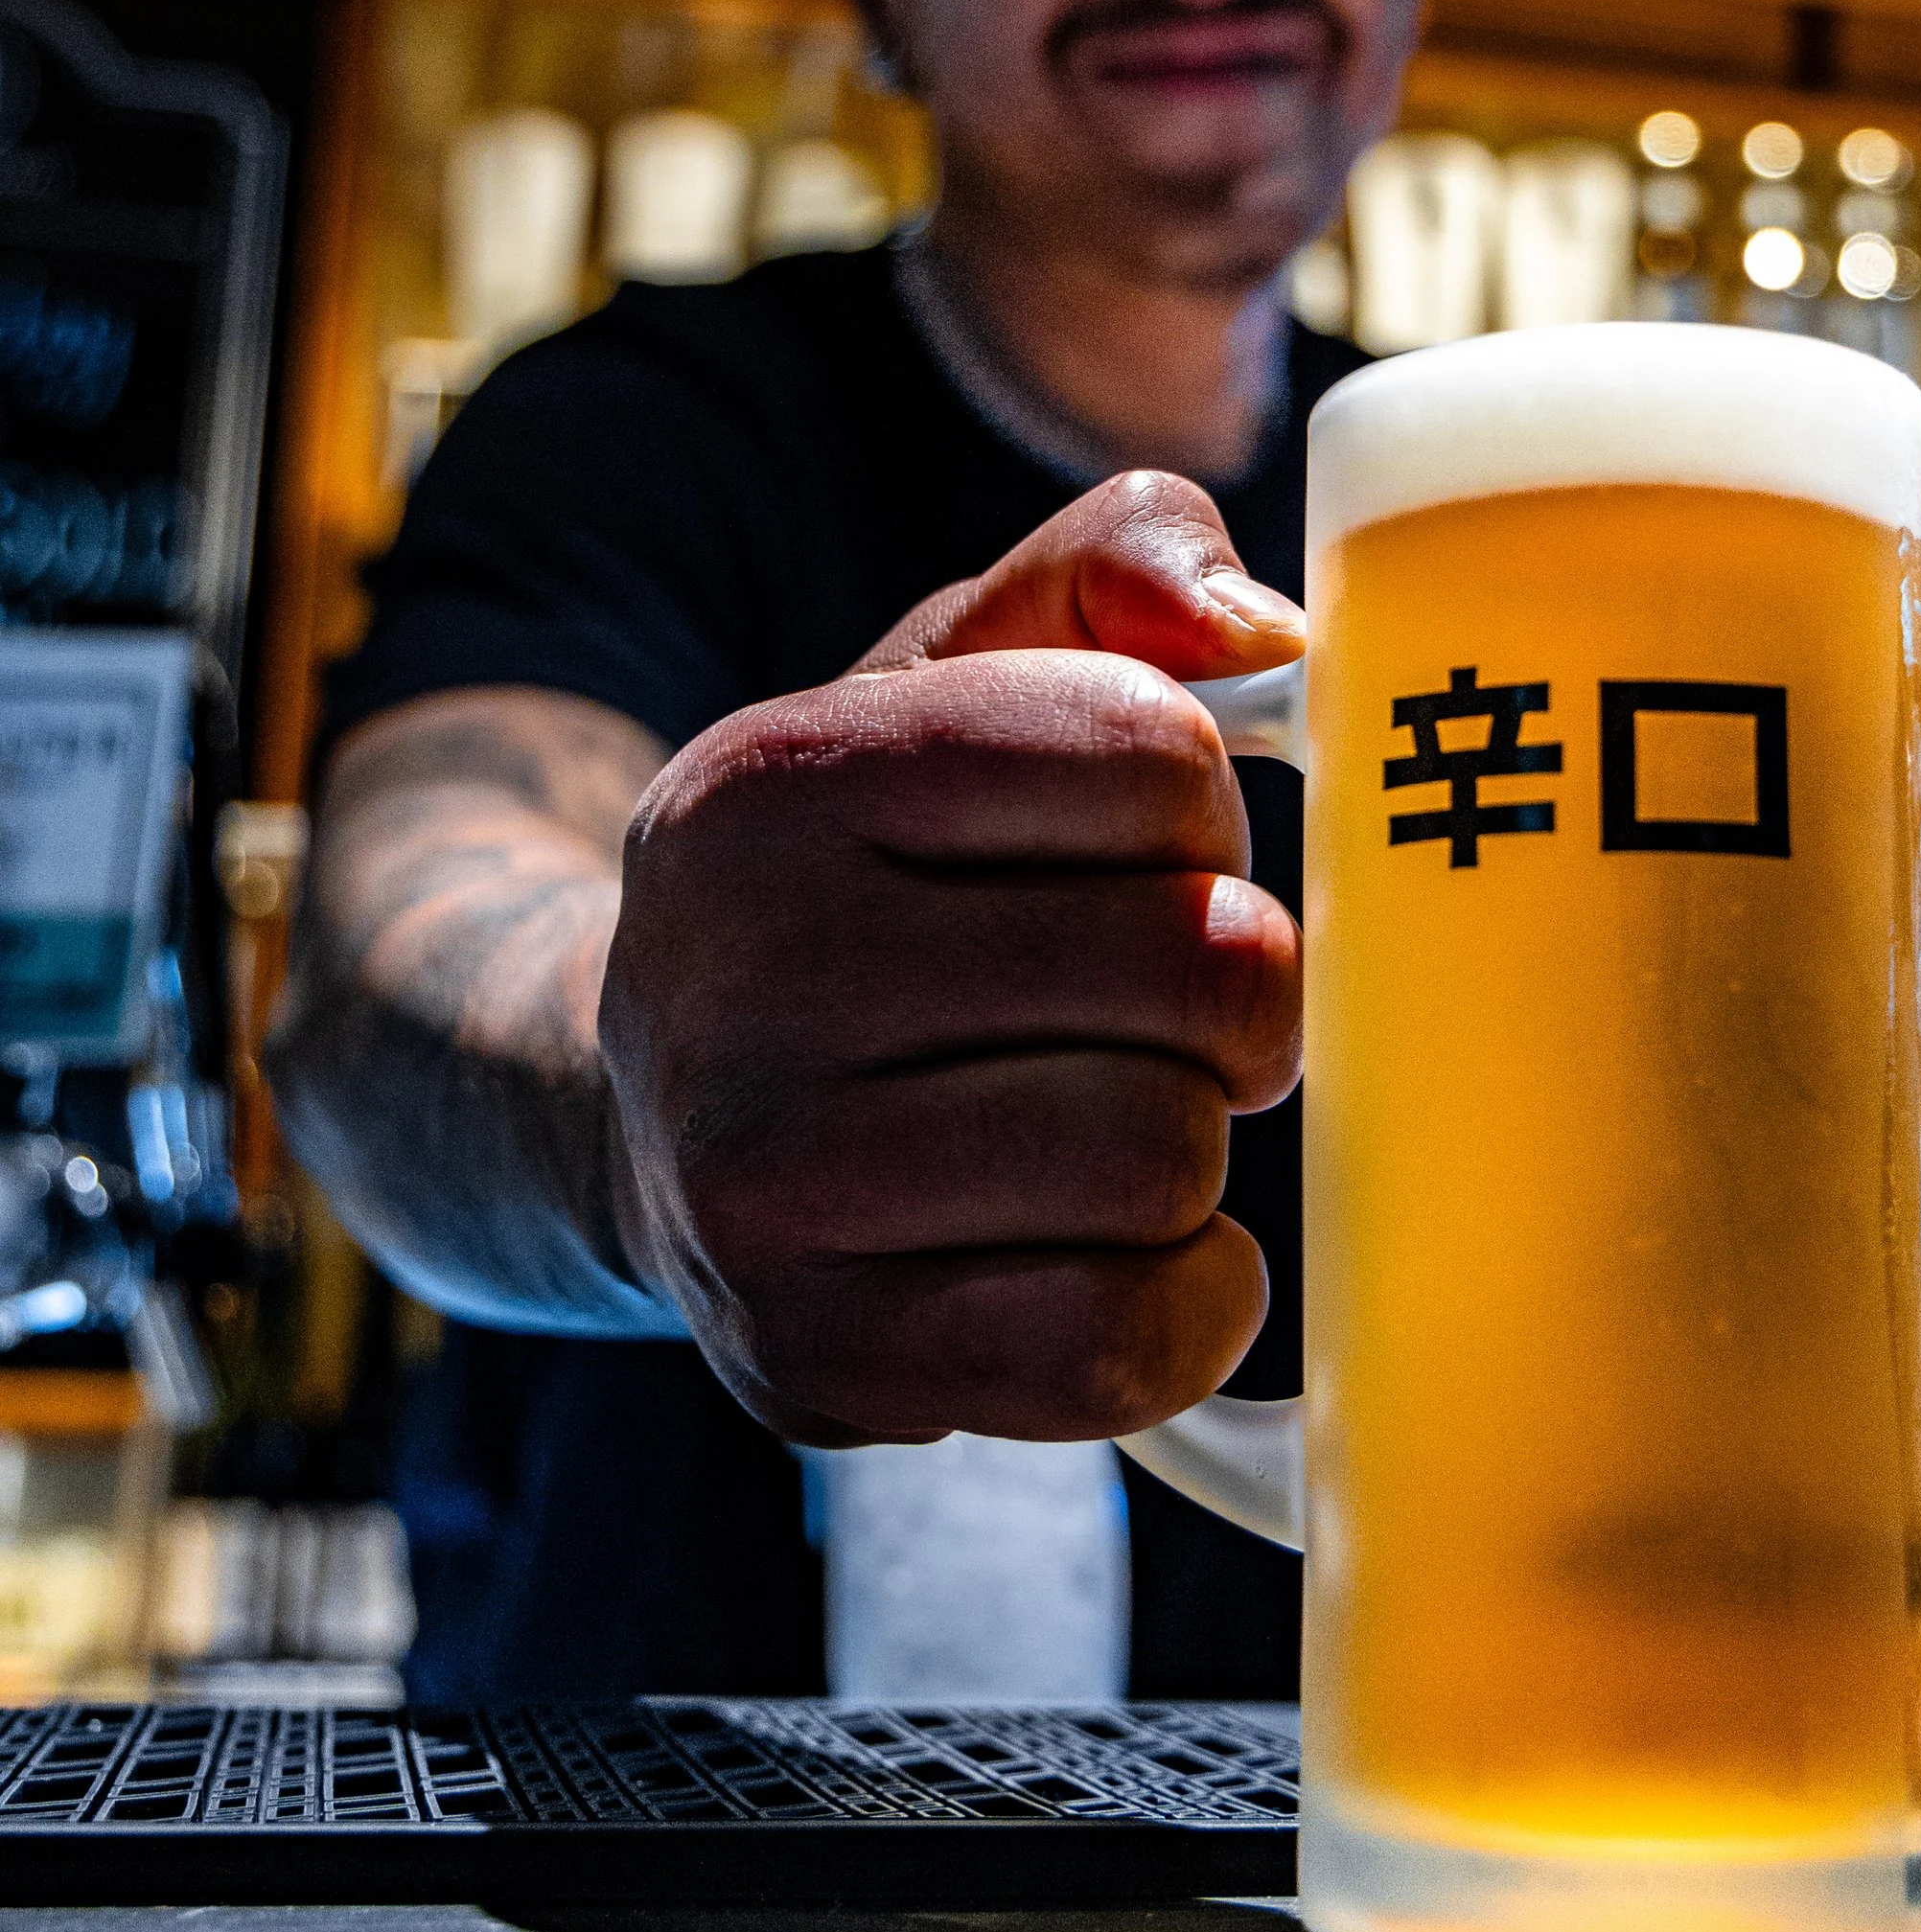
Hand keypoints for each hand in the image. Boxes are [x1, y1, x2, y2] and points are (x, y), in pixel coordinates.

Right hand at [596, 471, 1306, 1443]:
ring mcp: (763, 1187)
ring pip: (1167, 1156)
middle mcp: (743, 975)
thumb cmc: (864, 880)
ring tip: (1125, 1111)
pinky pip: (1118, 1345)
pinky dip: (1189, 1301)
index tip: (1151, 848)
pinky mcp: (817, 1360)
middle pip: (1197, 968)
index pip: (1152, 753)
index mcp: (780, 775)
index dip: (1203, 809)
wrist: (644, 1117)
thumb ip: (1114, 571)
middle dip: (1234, 986)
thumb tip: (1264, 627)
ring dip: (1197, 1137)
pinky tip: (1132, 1248)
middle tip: (1176, 1003)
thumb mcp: (946, 677)